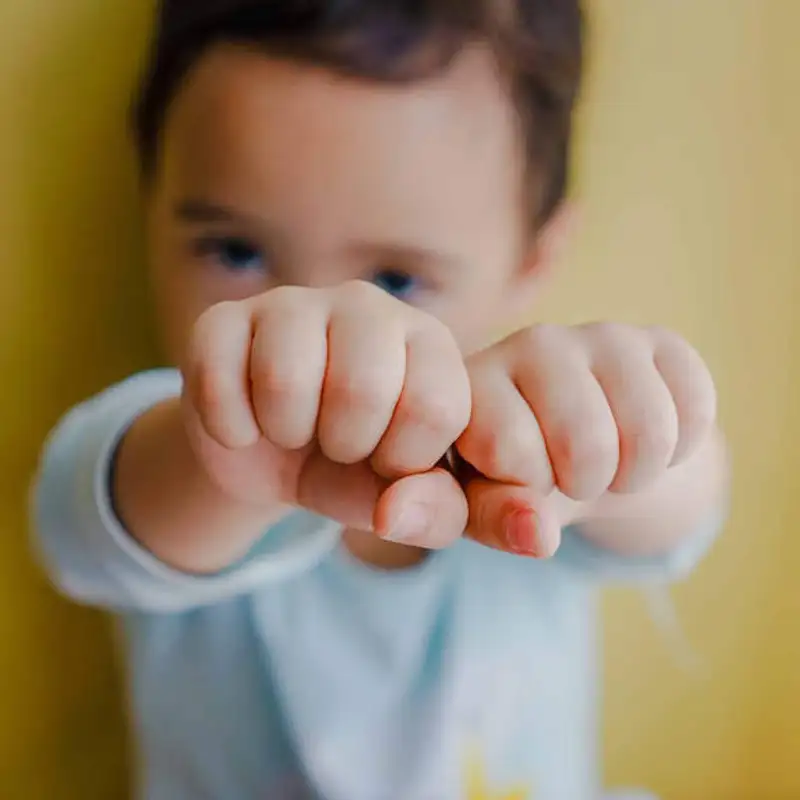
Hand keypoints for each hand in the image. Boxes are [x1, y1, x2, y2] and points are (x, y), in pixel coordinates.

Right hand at [182, 281, 471, 545]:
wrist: (274, 456)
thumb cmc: (356, 468)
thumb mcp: (404, 497)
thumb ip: (432, 510)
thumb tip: (393, 512)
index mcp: (428, 343)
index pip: (436, 406)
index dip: (404, 459)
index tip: (388, 460)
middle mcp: (367, 306)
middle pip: (361, 388)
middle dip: (345, 445)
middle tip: (338, 444)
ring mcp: (292, 303)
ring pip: (285, 378)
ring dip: (286, 432)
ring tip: (294, 429)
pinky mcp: (223, 317)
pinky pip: (218, 379)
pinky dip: (230, 428)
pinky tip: (246, 424)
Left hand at [457, 323, 716, 556]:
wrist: (570, 446)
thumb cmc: (510, 477)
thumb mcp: (479, 504)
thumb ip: (490, 519)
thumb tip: (538, 535)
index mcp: (474, 380)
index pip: (507, 446)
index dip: (523, 489)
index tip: (516, 480)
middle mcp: (531, 342)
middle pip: (586, 443)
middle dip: (585, 484)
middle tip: (570, 476)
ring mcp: (599, 334)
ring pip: (649, 430)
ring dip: (636, 475)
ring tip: (606, 464)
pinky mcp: (659, 340)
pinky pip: (695, 409)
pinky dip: (680, 451)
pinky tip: (641, 439)